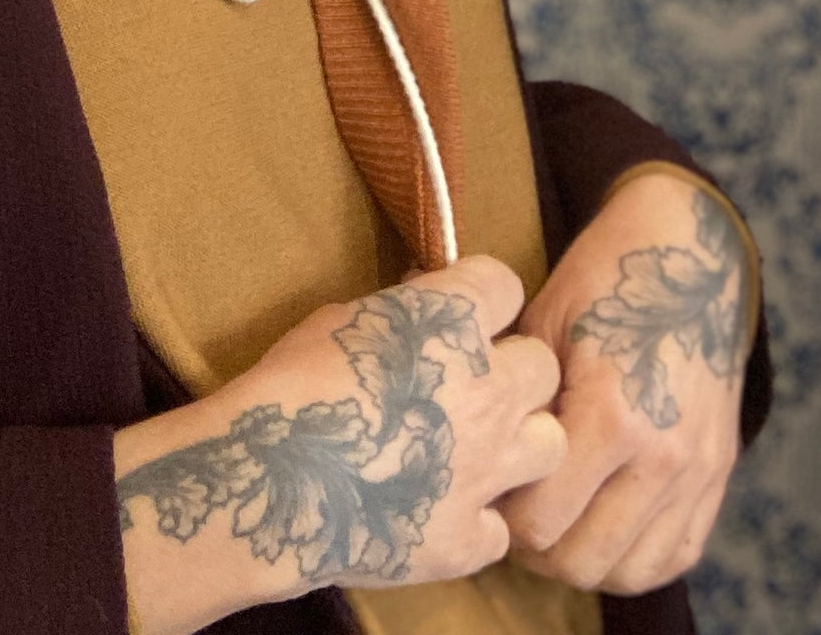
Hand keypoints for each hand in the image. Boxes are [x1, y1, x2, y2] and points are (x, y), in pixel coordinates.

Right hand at [116, 255, 565, 634]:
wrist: (270, 478)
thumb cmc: (292, 382)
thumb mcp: (341, 319)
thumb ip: (399, 315)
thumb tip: (420, 311)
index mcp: (453, 320)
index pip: (505, 284)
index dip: (482, 300)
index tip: (459, 315)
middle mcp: (489, 389)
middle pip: (543, 366)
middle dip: (512, 372)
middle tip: (472, 387)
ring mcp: (487, 468)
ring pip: (550, 445)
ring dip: (518, 444)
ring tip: (477, 451)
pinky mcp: (469, 536)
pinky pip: (499, 526)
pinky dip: (475, 521)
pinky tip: (439, 513)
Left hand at [500, 171, 750, 596]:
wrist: (690, 252)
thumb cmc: (603, 279)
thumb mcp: (543, 325)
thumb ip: (516, 398)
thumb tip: (477, 456)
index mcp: (611, 415)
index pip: (540, 521)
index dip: (500, 515)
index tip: (487, 488)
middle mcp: (661, 457)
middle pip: (582, 561)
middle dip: (535, 549)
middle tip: (513, 512)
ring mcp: (698, 473)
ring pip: (629, 572)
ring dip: (584, 558)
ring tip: (557, 521)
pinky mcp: (720, 476)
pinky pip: (676, 556)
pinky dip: (635, 557)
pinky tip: (604, 526)